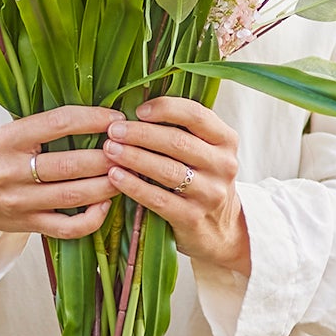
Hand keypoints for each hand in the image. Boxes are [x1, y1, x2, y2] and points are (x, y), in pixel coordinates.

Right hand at [0, 105, 117, 245]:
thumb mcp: (8, 133)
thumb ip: (46, 127)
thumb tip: (100, 117)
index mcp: (7, 139)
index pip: (57, 123)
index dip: (92, 119)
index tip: (116, 118)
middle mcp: (11, 171)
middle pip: (70, 164)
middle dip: (108, 156)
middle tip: (131, 148)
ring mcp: (20, 202)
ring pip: (74, 195)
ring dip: (108, 185)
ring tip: (128, 172)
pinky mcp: (28, 226)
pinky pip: (68, 227)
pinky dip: (93, 219)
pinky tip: (106, 204)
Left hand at [103, 96, 249, 275]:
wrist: (220, 228)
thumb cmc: (201, 178)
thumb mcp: (204, 150)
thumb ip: (182, 129)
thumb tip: (135, 107)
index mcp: (226, 140)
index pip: (196, 115)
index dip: (165, 109)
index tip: (138, 110)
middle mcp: (223, 165)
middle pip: (178, 142)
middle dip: (140, 133)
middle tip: (113, 130)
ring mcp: (210, 193)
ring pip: (168, 170)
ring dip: (134, 157)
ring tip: (109, 149)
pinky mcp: (193, 218)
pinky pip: (159, 199)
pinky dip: (134, 186)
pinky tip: (115, 176)